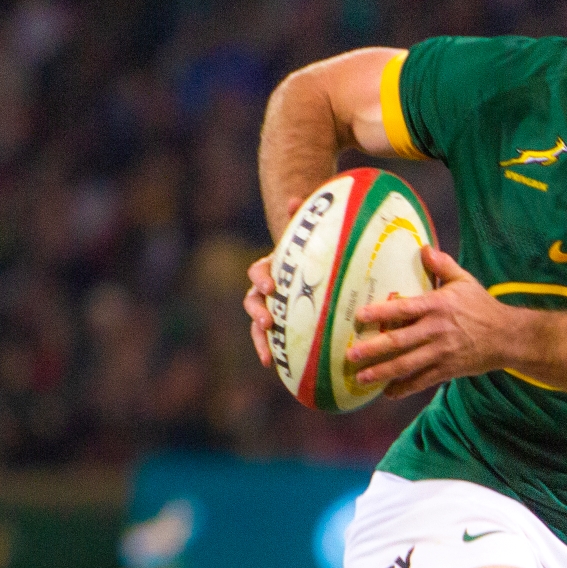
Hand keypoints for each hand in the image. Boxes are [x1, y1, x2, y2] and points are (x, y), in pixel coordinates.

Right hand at [243, 196, 303, 369]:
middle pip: (253, 301)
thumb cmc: (313, 249)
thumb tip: (296, 198)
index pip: (258, 273)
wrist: (310, 265)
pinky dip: (273, 352)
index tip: (271, 286)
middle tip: (268, 321)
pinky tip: (280, 368)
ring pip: (259, 324)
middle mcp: (265, 290)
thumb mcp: (310, 235)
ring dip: (261, 339)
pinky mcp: (279, 326)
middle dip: (258, 313)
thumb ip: (304, 217)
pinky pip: (274, 341)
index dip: (262, 279)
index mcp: (271, 268)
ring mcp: (270, 308)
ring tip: (268, 354)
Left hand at [347, 247, 524, 399]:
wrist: (508, 337)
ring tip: (361, 377)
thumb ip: (442, 265)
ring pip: (407, 365)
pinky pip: (422, 381)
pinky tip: (387, 392)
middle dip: (373, 349)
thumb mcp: (464, 281)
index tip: (359, 316)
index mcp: (437, 306)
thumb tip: (424, 247)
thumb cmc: (482, 307)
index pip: (404, 309)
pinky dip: (404, 388)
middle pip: (399, 341)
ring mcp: (441, 352)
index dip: (380, 313)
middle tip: (350, 354)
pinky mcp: (447, 370)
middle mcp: (436, 330)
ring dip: (382, 372)